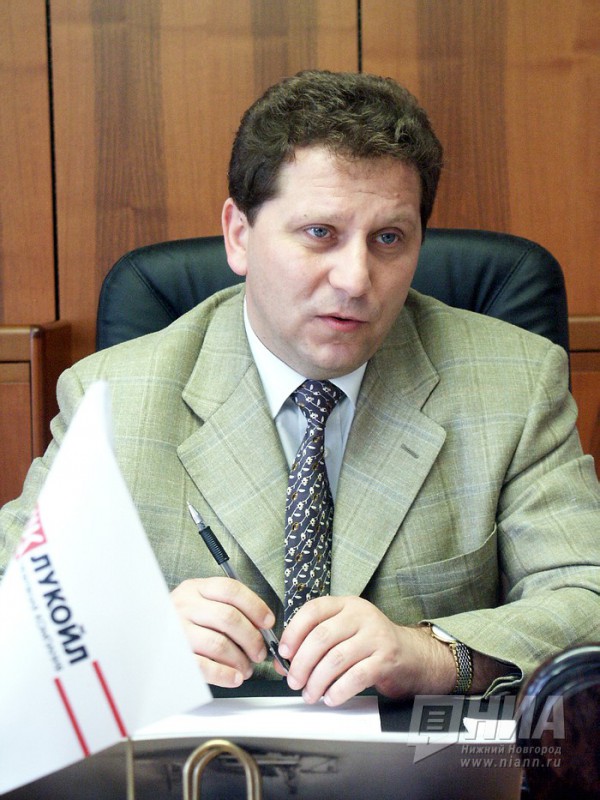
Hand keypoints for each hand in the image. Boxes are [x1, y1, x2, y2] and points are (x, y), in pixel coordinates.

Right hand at [171, 577, 275, 687]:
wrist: (146, 634)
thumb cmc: (182, 620)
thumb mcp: (199, 602)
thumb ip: (226, 606)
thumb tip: (261, 625)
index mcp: (196, 589)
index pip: (231, 590)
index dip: (255, 606)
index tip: (267, 622)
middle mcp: (185, 606)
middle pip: (229, 617)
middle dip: (252, 638)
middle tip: (259, 652)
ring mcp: (178, 631)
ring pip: (219, 643)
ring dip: (240, 659)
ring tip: (247, 668)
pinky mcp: (174, 656)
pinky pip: (205, 666)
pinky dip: (225, 674)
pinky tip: (234, 677)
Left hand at [276, 596, 455, 705]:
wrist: (413, 656)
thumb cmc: (371, 645)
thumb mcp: (344, 633)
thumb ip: (315, 643)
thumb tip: (283, 663)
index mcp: (347, 605)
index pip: (313, 610)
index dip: (294, 632)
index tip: (283, 652)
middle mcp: (361, 615)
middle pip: (321, 637)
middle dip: (302, 663)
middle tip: (294, 681)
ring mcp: (376, 636)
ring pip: (336, 659)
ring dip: (317, 681)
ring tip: (310, 693)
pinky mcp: (386, 659)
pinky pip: (356, 676)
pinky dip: (338, 690)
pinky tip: (331, 697)